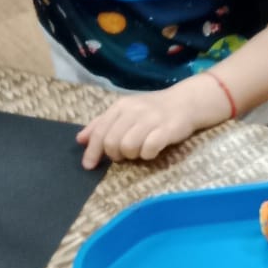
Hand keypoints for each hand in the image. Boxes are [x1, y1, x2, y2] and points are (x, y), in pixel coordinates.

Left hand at [76, 76, 227, 169]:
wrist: (186, 102)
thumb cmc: (152, 110)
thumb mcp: (125, 112)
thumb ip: (102, 124)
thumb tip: (80, 140)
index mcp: (121, 106)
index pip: (100, 131)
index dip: (92, 151)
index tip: (89, 166)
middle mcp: (134, 111)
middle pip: (112, 142)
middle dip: (115, 154)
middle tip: (124, 155)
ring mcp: (151, 119)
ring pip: (128, 147)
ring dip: (132, 155)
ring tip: (139, 151)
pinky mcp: (167, 129)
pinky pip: (149, 149)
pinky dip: (147, 154)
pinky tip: (152, 151)